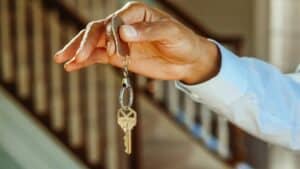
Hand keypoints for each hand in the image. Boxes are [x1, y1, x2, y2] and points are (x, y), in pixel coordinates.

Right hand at [54, 1, 219, 83]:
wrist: (187, 60)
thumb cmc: (183, 42)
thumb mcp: (171, 33)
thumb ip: (148, 31)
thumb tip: (123, 32)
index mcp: (135, 12)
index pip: (114, 20)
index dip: (110, 35)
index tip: (112, 51)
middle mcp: (123, 24)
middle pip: (97, 30)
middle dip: (84, 43)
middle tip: (75, 56)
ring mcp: (119, 42)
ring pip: (93, 43)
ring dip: (77, 50)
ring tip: (62, 59)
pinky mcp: (119, 57)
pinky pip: (98, 57)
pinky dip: (85, 61)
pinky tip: (72, 66)